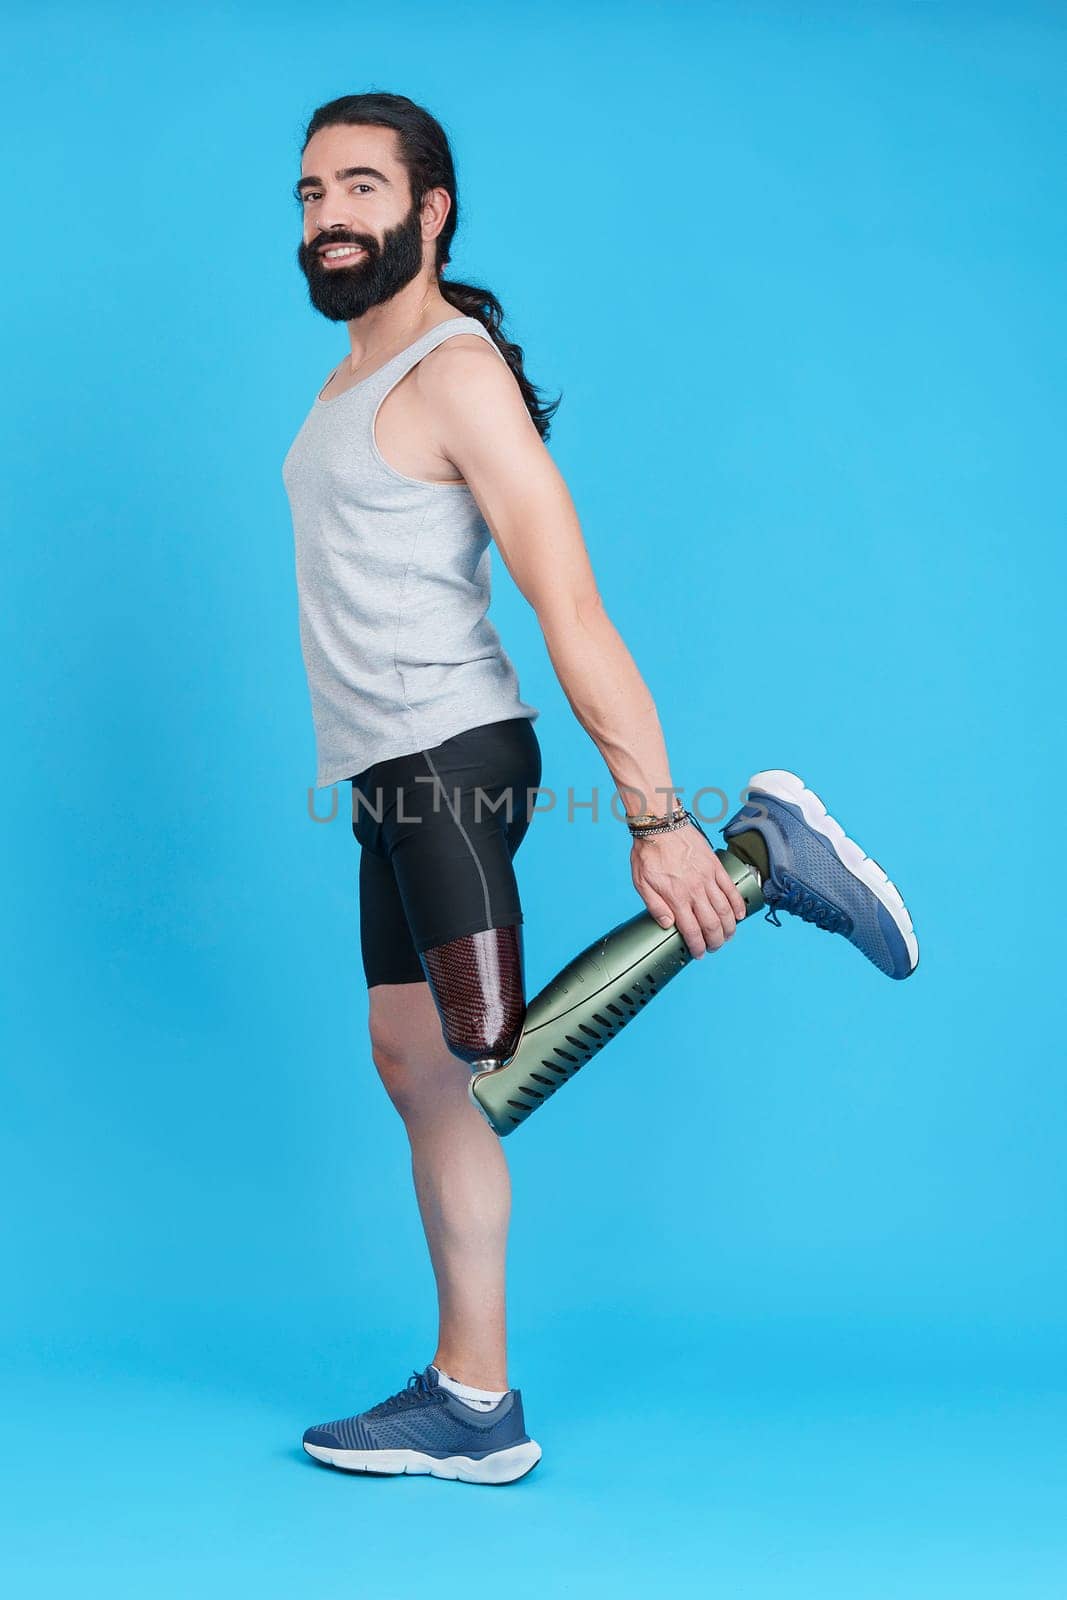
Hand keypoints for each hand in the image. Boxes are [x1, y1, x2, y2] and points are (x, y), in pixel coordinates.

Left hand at [631, 820, 746, 957]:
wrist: (661, 825)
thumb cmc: (648, 853)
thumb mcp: (641, 883)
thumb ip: (655, 906)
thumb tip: (667, 925)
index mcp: (676, 897)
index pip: (691, 930)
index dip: (697, 946)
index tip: (698, 953)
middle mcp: (695, 890)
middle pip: (712, 924)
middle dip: (715, 941)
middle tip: (714, 947)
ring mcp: (708, 878)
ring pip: (724, 909)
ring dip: (729, 927)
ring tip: (727, 936)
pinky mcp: (715, 867)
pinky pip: (731, 889)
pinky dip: (738, 904)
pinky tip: (739, 915)